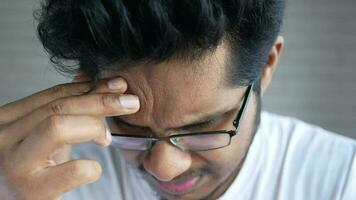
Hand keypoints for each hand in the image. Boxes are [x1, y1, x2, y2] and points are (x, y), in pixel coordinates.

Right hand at [0, 78, 139, 199]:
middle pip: (59, 107)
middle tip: (130, 102)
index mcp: (8, 118)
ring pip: (58, 127)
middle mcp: (4, 136)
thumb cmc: (27, 168)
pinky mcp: (30, 191)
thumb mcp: (41, 135)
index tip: (116, 85)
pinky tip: (93, 169)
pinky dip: (92, 168)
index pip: (54, 95)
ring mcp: (15, 163)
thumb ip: (64, 114)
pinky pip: (73, 169)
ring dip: (94, 128)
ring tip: (107, 138)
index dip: (90, 88)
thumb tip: (101, 89)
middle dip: (101, 101)